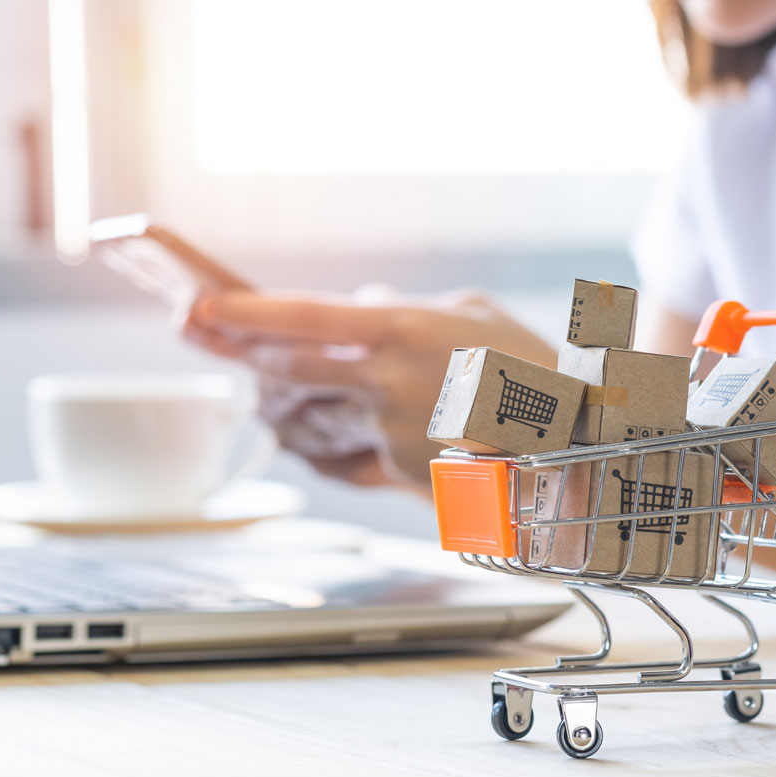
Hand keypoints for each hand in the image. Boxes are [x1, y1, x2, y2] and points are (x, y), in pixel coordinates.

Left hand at [186, 288, 556, 492]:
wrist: (573, 435)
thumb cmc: (526, 361)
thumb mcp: (468, 311)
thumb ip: (402, 310)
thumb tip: (358, 309)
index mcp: (402, 330)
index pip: (303, 316)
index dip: (245, 312)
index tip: (202, 304)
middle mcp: (387, 381)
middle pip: (288, 371)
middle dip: (250, 359)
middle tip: (223, 342)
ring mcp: (389, 432)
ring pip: (311, 416)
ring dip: (294, 401)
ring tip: (311, 385)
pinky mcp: (397, 472)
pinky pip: (346, 452)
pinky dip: (341, 437)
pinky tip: (369, 424)